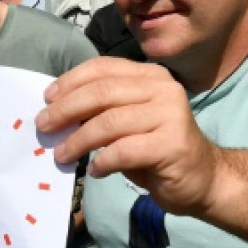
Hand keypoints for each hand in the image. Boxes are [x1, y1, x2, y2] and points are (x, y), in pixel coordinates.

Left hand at [37, 58, 221, 217]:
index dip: (71, 81)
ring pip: (109, 122)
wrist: (204, 179)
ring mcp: (170, 115)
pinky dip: (102, 162)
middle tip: (43, 126)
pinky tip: (95, 170)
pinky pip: (123, 151)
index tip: (47, 99)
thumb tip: (56, 111)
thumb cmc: (157, 150)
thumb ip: (102, 110)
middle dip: (66, 109)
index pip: (103, 68)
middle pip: (102, 92)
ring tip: (62, 155)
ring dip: (78, 140)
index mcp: (150, 76)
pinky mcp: (172, 144)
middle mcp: (163, 89)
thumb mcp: (128, 122)